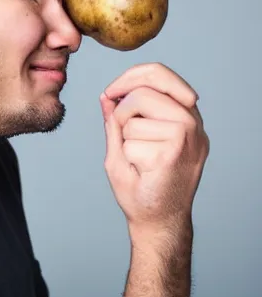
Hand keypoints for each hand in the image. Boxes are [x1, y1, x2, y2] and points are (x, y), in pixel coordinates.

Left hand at [99, 63, 209, 235]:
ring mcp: (185, 137)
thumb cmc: (142, 185)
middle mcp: (191, 122)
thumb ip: (117, 121)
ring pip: (133, 116)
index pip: (161, 74)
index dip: (131, 76)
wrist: (157, 222)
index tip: (111, 92)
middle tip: (126, 136)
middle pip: (143, 91)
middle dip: (122, 112)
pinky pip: (131, 140)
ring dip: (124, 138)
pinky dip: (126, 156)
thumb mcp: (125, 146)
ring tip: (138, 159)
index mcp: (183, 116)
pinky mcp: (173, 153)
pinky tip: (142, 171)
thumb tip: (106, 97)